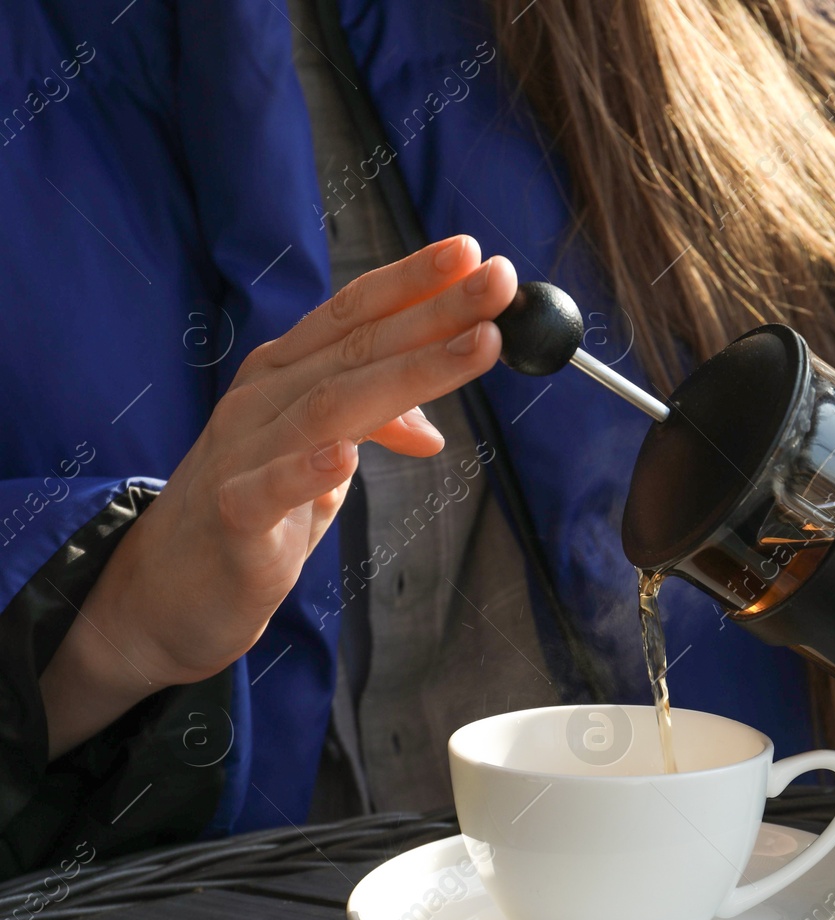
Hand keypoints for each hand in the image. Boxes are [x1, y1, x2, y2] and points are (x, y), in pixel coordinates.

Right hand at [40, 236, 515, 756]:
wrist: (169, 589)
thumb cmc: (253, 513)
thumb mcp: (322, 461)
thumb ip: (369, 427)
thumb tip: (433, 430)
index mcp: (286, 374)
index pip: (356, 313)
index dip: (414, 281)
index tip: (475, 251)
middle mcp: (263, 398)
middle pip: (360, 346)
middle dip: (436, 311)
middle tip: (499, 282)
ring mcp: (243, 453)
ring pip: (333, 404)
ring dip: (412, 372)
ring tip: (477, 345)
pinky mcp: (232, 516)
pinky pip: (268, 488)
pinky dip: (305, 470)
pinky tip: (344, 455)